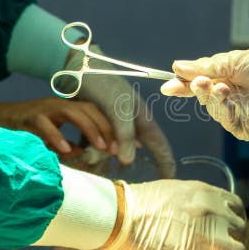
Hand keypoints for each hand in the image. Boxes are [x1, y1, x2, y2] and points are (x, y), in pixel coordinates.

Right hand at [0, 94, 113, 156]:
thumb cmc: (25, 132)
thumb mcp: (52, 140)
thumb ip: (70, 146)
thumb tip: (85, 154)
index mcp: (66, 109)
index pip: (94, 112)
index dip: (109, 127)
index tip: (121, 145)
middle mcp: (58, 105)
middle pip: (88, 109)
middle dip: (104, 127)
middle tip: (115, 147)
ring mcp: (43, 108)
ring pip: (72, 112)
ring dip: (89, 128)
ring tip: (100, 146)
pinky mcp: (28, 116)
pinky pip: (45, 124)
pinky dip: (57, 136)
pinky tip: (66, 150)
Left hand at [64, 45, 175, 176]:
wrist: (78, 66)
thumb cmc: (103, 84)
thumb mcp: (117, 107)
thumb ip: (124, 134)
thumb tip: (128, 163)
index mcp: (142, 119)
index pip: (160, 146)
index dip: (166, 164)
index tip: (170, 181)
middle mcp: (130, 124)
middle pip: (138, 151)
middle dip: (137, 166)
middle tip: (135, 183)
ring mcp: (114, 124)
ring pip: (116, 149)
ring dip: (110, 161)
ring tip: (105, 174)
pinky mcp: (97, 123)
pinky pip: (98, 144)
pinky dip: (93, 152)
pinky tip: (84, 160)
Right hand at [104, 179, 248, 249]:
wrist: (119, 214)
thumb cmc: (138, 203)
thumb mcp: (176, 191)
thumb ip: (195, 201)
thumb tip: (203, 216)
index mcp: (206, 193)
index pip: (237, 207)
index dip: (237, 222)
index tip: (234, 231)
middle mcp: (212, 211)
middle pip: (240, 231)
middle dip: (238, 243)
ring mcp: (205, 234)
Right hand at [160, 49, 248, 142]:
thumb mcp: (235, 61)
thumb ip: (206, 66)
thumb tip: (177, 66)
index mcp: (228, 79)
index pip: (200, 85)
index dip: (183, 86)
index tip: (168, 86)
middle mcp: (233, 98)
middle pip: (205, 101)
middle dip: (199, 91)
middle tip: (200, 83)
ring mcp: (242, 115)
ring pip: (216, 114)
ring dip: (214, 101)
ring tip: (221, 88)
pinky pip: (231, 126)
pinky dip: (227, 114)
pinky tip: (231, 101)